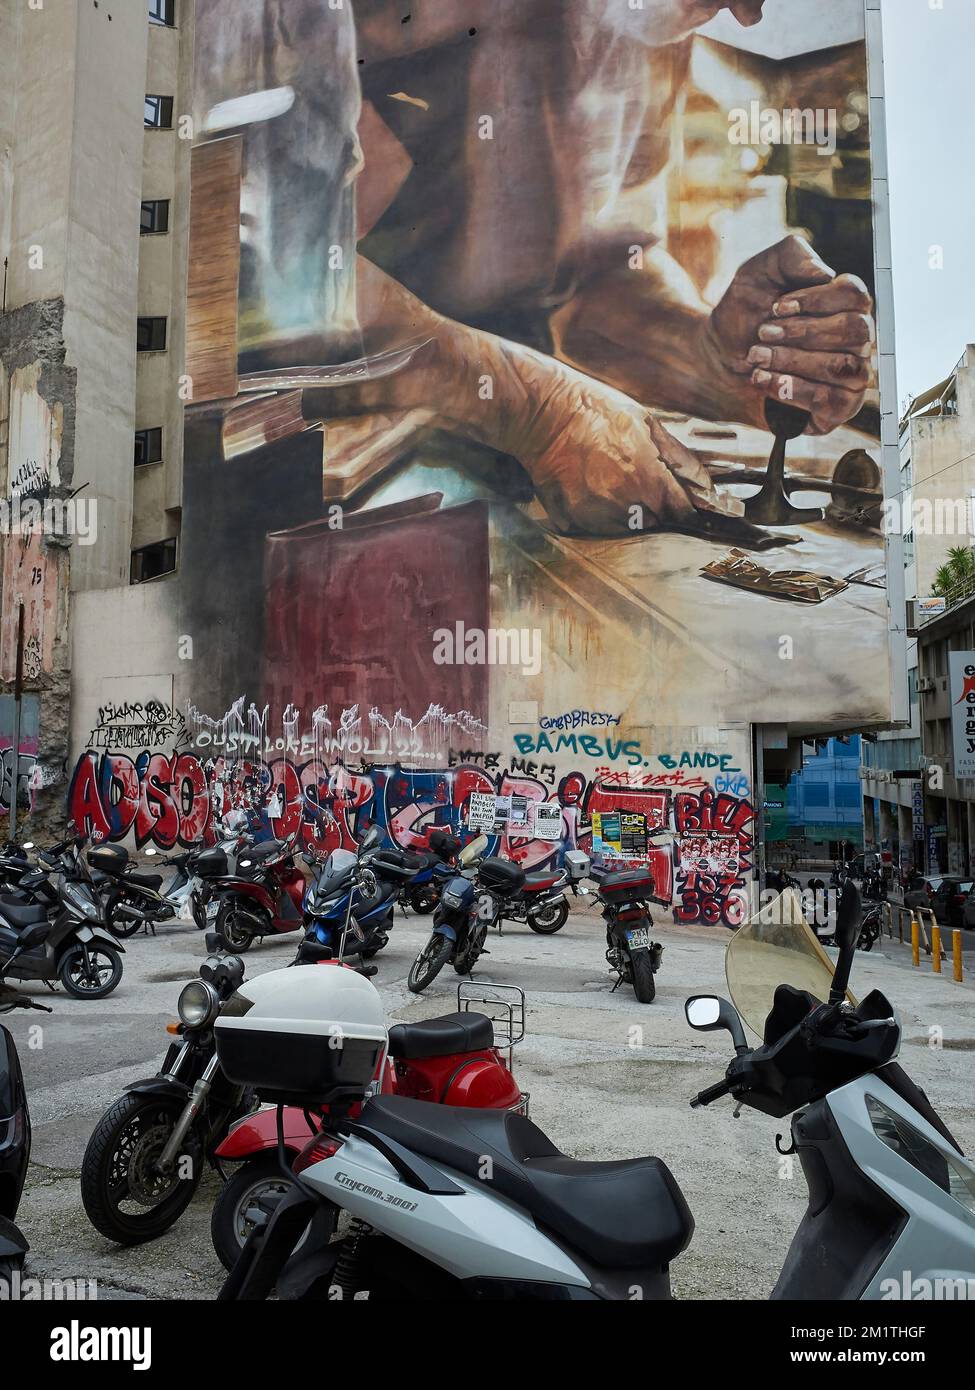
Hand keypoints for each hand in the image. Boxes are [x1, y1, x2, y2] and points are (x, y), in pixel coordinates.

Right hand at [524, 376, 732, 536]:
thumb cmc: (598, 413)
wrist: (545, 415)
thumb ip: (680, 458)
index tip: (680, 501)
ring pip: (624, 526)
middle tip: (634, 476)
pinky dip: (595, 513)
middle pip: (653, 521)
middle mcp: (626, 506)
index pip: (680, 512)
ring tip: (607, 478)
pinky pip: (593, 526)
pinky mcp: (571, 521)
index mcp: (650, 482)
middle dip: (652, 504)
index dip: (682, 506)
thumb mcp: (648, 424)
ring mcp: (596, 516)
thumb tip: (705, 484)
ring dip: (624, 511)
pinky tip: (587, 486)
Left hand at [706, 235, 874, 433]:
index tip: (776, 307)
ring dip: (791, 360)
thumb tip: (825, 273)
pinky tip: (763, 380)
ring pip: (841, 366)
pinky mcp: (837, 409)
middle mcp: (858, 339)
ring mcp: (852, 375)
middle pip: (855, 330)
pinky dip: (792, 389)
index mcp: (846, 303)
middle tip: (761, 333)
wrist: (715, 360)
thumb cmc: (744, 315)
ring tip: (755, 357)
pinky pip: (830, 400)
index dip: (815, 300)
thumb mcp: (757, 273)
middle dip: (801, 332)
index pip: (855, 295)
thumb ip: (791, 255)